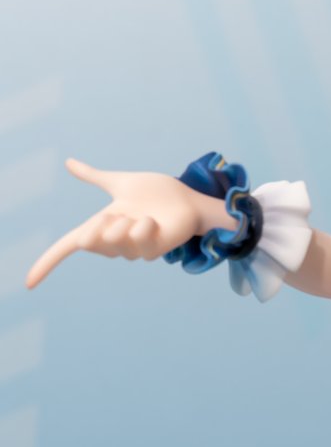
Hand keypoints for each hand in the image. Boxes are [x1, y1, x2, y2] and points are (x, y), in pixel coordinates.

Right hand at [25, 159, 228, 288]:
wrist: (186, 197)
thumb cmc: (156, 192)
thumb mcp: (119, 183)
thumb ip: (93, 176)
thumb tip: (68, 162)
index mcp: (100, 227)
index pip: (66, 247)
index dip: (46, 264)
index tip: (27, 284)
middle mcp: (114, 243)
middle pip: (90, 240)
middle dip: (103, 222)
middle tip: (123, 213)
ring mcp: (134, 251)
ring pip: (114, 240)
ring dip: (127, 222)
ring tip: (144, 216)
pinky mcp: (154, 253)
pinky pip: (138, 239)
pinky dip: (146, 224)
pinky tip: (156, 222)